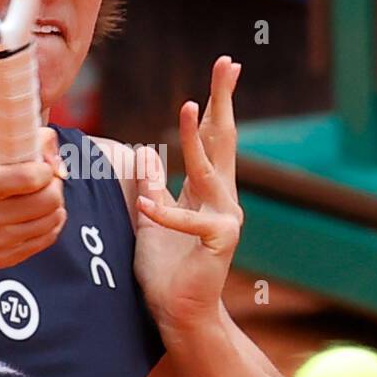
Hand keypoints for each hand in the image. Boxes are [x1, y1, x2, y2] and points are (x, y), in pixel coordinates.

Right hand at [0, 127, 67, 268]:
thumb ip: (21, 142)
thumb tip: (54, 154)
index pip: (30, 178)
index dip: (45, 169)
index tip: (41, 166)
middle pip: (47, 201)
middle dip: (53, 186)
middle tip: (47, 181)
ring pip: (50, 222)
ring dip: (54, 206)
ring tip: (41, 197)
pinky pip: (44, 241)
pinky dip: (49, 225)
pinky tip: (40, 215)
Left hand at [133, 56, 243, 330]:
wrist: (177, 313)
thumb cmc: (166, 270)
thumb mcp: (150, 218)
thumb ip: (152, 185)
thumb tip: (148, 152)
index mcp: (206, 190)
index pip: (211, 137)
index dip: (215, 103)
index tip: (223, 68)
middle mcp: (221, 198)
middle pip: (222, 139)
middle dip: (223, 99)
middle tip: (228, 64)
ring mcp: (224, 218)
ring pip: (208, 169)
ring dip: (195, 139)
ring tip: (187, 106)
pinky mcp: (217, 242)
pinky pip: (187, 219)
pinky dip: (166, 211)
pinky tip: (148, 206)